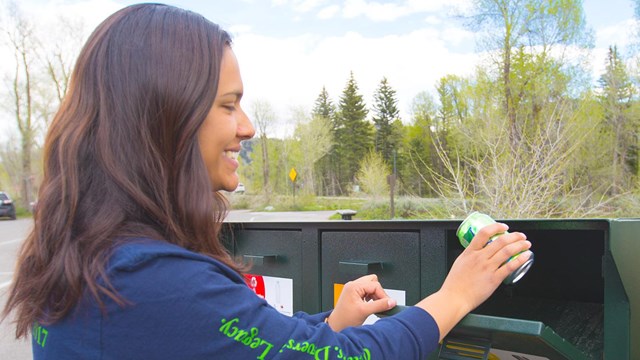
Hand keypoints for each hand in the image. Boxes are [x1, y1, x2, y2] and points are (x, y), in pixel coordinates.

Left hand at [327, 274, 396, 331]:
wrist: (336, 327)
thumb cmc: (344, 319)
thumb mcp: (364, 311)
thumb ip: (380, 305)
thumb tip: (391, 302)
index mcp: (354, 286)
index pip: (375, 285)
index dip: (383, 295)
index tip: (388, 303)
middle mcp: (353, 286)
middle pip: (373, 282)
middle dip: (379, 293)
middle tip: (380, 303)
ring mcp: (353, 290)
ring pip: (371, 287)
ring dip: (375, 296)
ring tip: (374, 305)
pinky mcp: (355, 295)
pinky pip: (367, 292)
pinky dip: (372, 298)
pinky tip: (370, 305)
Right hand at [416, 222, 531, 339]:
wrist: (455, 298)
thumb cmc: (455, 283)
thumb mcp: (460, 262)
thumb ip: (470, 256)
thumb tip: (479, 251)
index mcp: (470, 252)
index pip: (484, 233)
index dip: (496, 227)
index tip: (504, 227)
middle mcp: (480, 258)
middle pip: (500, 241)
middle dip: (514, 236)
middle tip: (520, 235)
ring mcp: (487, 268)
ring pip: (507, 251)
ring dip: (520, 245)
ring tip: (526, 244)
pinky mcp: (494, 279)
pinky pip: (510, 266)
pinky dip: (520, 260)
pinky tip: (526, 256)